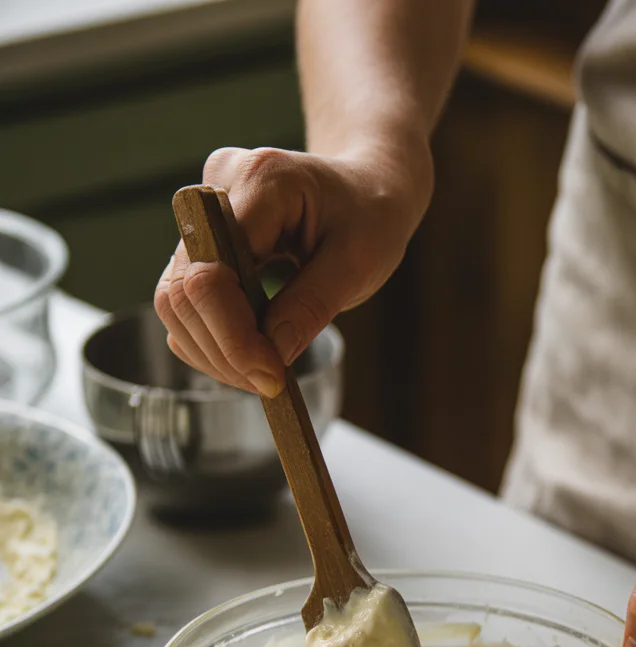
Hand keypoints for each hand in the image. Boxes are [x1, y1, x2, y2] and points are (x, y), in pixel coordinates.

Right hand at [154, 143, 431, 395]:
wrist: (365, 189)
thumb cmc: (369, 218)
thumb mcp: (359, 264)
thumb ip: (313, 306)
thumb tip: (270, 357)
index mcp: (261, 180)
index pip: (215, 272)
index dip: (235, 334)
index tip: (273, 377)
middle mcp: (217, 189)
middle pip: (183, 291)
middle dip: (224, 350)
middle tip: (271, 384)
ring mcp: (201, 216)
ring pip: (174, 303)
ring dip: (214, 352)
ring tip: (265, 374)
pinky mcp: (197, 244)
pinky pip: (185, 305)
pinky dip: (212, 341)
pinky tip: (251, 355)